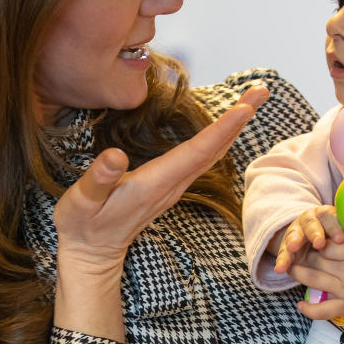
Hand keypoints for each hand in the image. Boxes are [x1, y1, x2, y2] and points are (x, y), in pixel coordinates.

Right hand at [52, 85, 268, 339]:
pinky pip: (202, 158)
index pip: (197, 151)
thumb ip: (98, 180)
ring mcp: (173, 186)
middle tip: (261, 90)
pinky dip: (218, 138)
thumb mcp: (82, 202)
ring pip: (212, 153)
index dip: (222, 129)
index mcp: (155, 184)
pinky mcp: (170, 185)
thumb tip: (115, 156)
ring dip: (233, 127)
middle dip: (240, 119)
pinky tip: (223, 127)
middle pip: (215, 149)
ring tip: (250, 101)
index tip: (246, 107)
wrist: (90, 253)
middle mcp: (172, 184)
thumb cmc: (82, 225)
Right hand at [273, 205, 343, 273]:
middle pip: (311, 224)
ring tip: (293, 249)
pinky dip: (282, 260)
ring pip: (295, 236)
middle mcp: (310, 221)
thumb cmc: (337, 237)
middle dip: (315, 233)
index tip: (341, 239)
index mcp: (327, 215)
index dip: (335, 227)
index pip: (331, 218)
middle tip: (319, 243)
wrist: (314, 237)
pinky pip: (284, 253)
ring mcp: (297, 232)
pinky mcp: (287, 246)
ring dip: (293, 242)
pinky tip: (280, 268)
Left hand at [290, 240, 343, 323]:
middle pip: (317, 260)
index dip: (315, 241)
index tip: (308, 240)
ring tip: (289, 269)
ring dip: (298, 274)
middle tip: (293, 252)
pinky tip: (300, 306)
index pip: (327, 244)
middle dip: (302, 255)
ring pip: (314, 280)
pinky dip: (310, 310)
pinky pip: (324, 310)